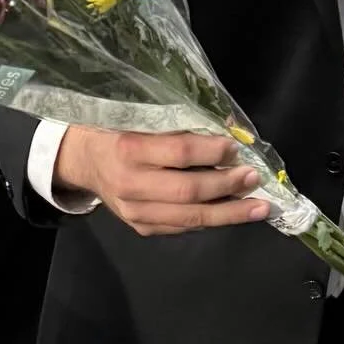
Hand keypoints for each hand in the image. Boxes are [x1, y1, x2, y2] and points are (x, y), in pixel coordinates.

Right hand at [55, 126, 271, 236]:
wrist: (86, 160)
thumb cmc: (120, 129)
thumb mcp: (143, 116)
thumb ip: (183, 123)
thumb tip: (231, 126)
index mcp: (129, 149)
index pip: (179, 153)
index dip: (212, 151)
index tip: (236, 147)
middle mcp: (130, 184)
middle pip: (188, 191)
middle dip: (227, 185)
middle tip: (254, 178)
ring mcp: (134, 212)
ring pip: (189, 217)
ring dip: (228, 212)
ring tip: (257, 206)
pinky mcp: (141, 227)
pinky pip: (182, 227)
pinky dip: (210, 220)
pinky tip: (232, 213)